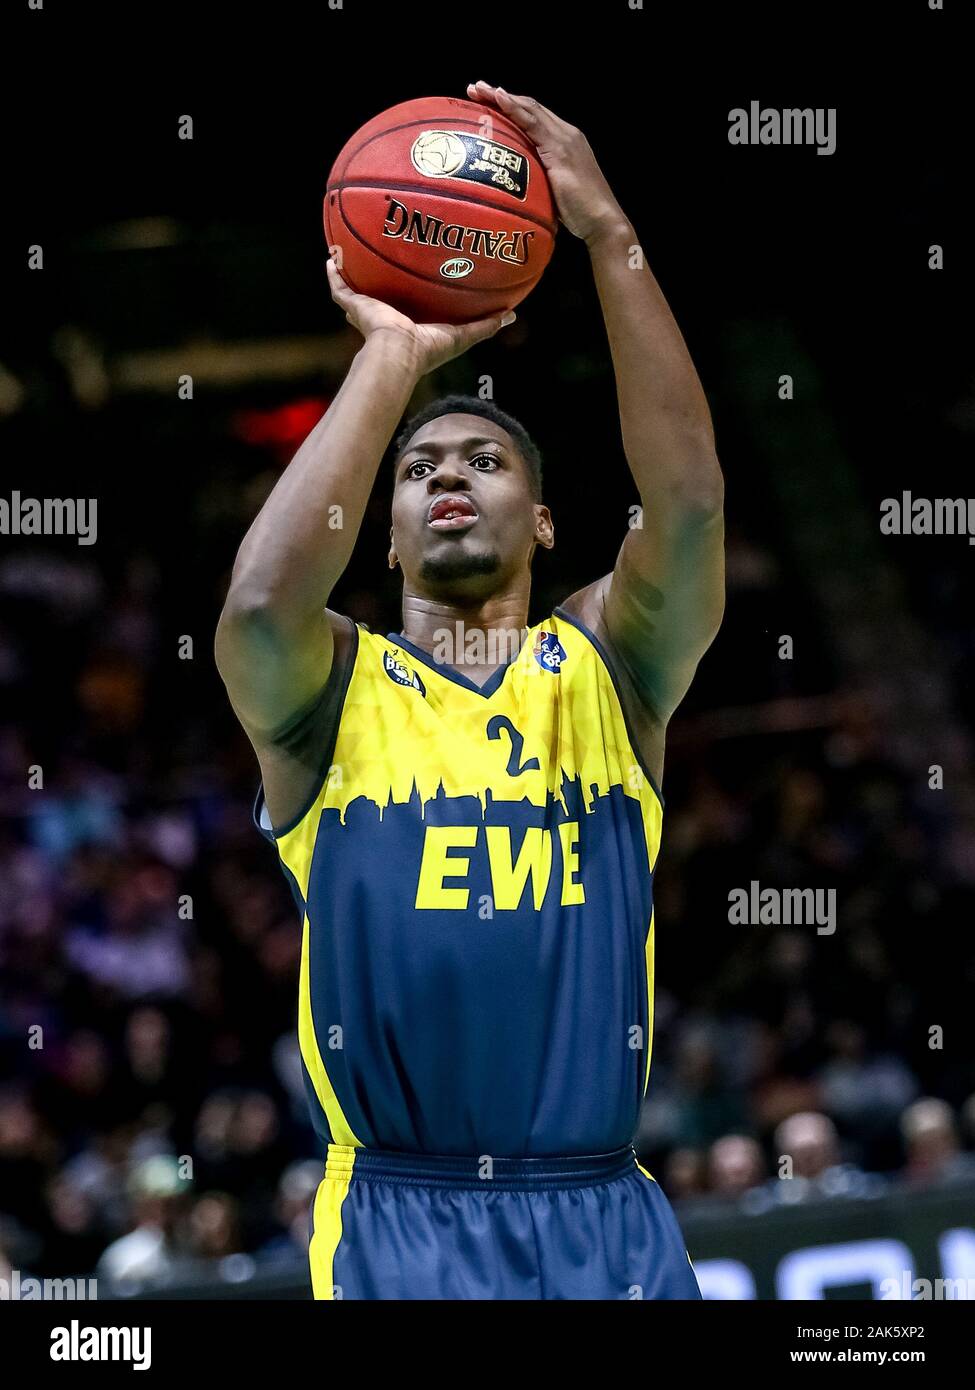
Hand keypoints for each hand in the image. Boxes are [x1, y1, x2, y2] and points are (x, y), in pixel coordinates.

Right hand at [326, 259, 514, 375]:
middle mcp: (385, 318)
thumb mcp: (463, 335)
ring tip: (349, 253)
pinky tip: (331, 256)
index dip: (411, 297)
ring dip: (353, 273)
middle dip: (378, 283)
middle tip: (381, 264)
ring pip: (356, 290)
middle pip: (379, 298)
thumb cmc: (430, 349)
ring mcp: (367, 312)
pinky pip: (339, 287)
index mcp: (407, 325)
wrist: (400, 352)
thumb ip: (486, 326)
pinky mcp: (354, 306)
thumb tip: (513, 316)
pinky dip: (334, 273)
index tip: (416, 281)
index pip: (407, 308)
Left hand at [466, 80, 626, 245]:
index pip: (534, 118)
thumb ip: (536, 183)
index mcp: (565, 142)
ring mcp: (564, 140)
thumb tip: (514, 191)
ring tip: (478, 89)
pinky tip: (499, 99)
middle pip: (530, 108)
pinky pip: (533, 123)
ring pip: (530, 110)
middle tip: (475, 89)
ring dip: (502, 97)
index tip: (486, 100)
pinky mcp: (560, 150)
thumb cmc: (579, 215)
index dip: (511, 107)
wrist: (602, 221)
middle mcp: (566, 134)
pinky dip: (515, 109)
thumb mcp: (553, 194)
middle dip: (501, 96)